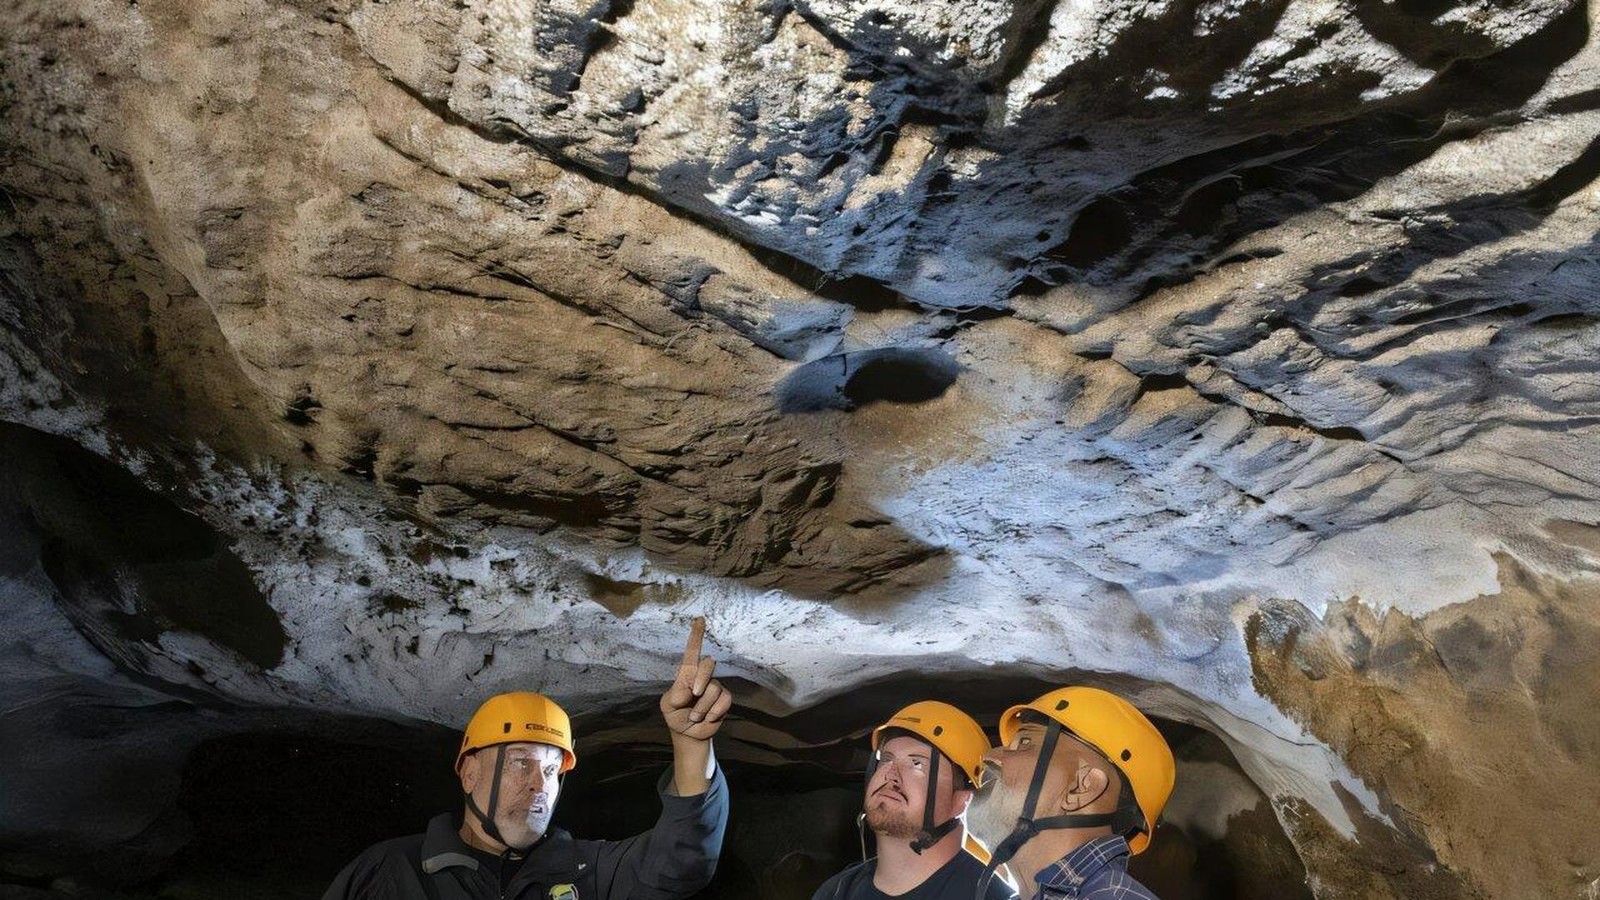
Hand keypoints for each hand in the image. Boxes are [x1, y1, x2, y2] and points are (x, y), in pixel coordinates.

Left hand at [659, 616, 732, 741]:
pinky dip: (713, 712)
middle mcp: (702, 676)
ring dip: (702, 706)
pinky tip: (707, 718)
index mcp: (686, 674)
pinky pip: (724, 700)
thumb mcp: (667, 705)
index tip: (699, 619)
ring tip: (694, 716)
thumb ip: (676, 695)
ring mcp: (714, 687)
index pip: (692, 652)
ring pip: (714, 688)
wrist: (687, 733)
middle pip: (708, 664)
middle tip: (693, 694)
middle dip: (701, 680)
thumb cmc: (675, 715)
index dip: (696, 636)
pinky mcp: (724, 699)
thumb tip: (692, 691)